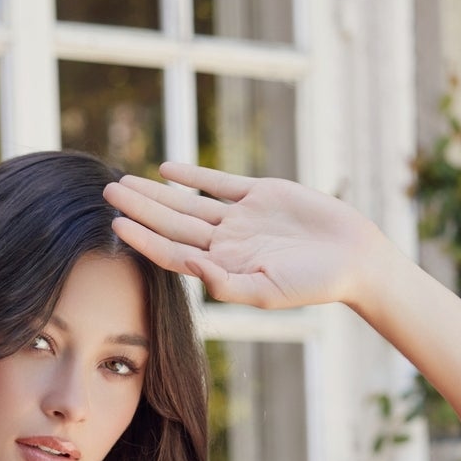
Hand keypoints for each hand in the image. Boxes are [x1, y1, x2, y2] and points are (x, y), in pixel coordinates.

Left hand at [102, 161, 394, 309]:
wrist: (352, 257)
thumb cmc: (313, 284)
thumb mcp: (268, 291)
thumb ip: (228, 284)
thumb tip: (192, 267)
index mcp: (222, 268)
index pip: (172, 253)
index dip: (144, 240)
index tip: (117, 226)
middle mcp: (225, 244)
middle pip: (172, 223)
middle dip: (139, 208)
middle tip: (108, 192)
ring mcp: (240, 219)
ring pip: (188, 202)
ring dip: (157, 192)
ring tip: (125, 181)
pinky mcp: (259, 195)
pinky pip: (218, 183)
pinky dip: (193, 176)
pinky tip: (166, 169)